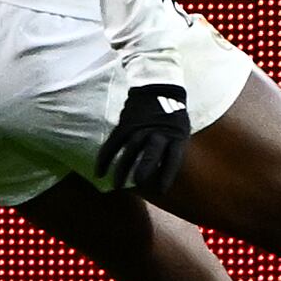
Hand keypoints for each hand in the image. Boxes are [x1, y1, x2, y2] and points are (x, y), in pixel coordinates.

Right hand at [98, 82, 191, 198]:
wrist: (159, 88)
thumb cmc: (172, 116)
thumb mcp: (181, 130)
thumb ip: (173, 149)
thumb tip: (164, 172)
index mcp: (176, 135)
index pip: (173, 158)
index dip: (166, 175)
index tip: (160, 192)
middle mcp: (158, 132)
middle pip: (151, 152)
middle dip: (144, 169)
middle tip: (137, 184)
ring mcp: (140, 127)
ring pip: (130, 150)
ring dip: (122, 169)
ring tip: (117, 187)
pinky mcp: (125, 124)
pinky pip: (113, 143)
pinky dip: (105, 158)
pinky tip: (99, 173)